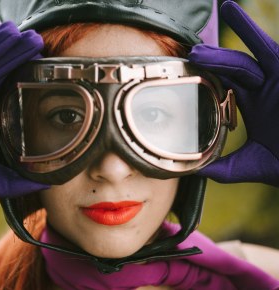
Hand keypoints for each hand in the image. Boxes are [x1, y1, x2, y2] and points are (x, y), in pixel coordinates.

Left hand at [188, 1, 278, 186]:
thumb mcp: (253, 165)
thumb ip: (224, 168)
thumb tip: (194, 170)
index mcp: (252, 105)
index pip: (226, 83)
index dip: (208, 73)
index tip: (187, 67)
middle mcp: (266, 88)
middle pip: (236, 67)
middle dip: (216, 58)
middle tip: (194, 53)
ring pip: (259, 53)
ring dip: (244, 34)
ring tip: (228, 10)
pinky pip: (278, 52)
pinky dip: (262, 37)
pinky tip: (244, 19)